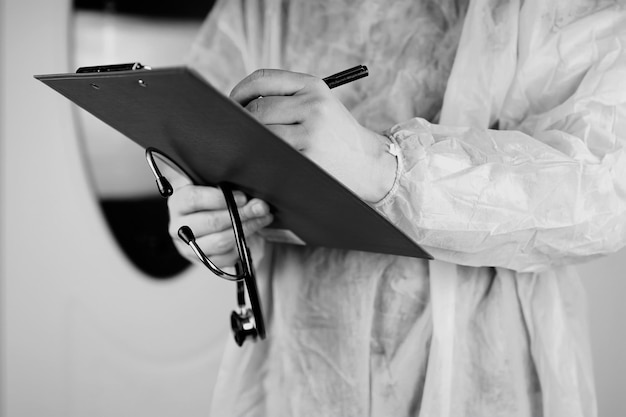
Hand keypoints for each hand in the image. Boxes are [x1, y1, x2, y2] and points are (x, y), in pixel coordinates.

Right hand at [167, 184, 273, 267]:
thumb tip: (258, 204)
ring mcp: (187, 247)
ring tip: (261, 220)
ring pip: (220, 241)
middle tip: (260, 208)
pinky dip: (241, 247)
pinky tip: (251, 236)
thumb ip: (231, 192)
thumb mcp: (216, 191)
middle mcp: (178, 226)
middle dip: (241, 214)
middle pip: (211, 222)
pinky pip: (225, 257)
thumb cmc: (214, 203)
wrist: (211, 224)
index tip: (242, 197)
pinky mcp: (201, 262)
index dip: (220, 198)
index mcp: (178, 203)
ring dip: (246, 230)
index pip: (194, 198)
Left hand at [230, 69, 396, 202]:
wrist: (370, 164)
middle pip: (257, 109)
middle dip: (242, 123)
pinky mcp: (307, 158)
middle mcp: (312, 105)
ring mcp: (310, 133)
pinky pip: (271, 156)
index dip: (240, 92)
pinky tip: (262, 164)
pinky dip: (260, 160)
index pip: (263, 79)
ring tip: (249, 150)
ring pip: (261, 134)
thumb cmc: (337, 136)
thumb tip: (237, 106)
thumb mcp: (320, 106)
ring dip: (249, 144)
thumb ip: (287, 99)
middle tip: (237, 135)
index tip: (231, 105)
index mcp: (313, 86)